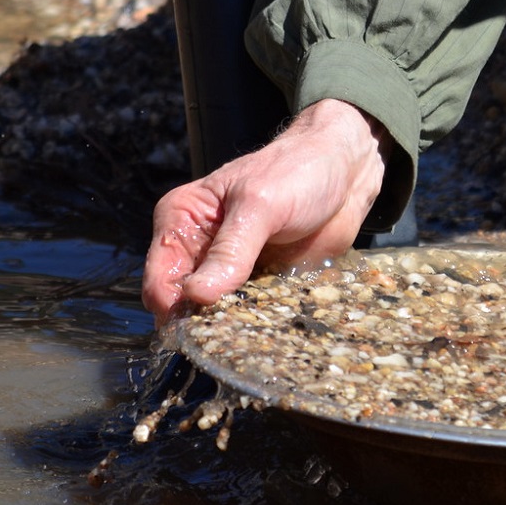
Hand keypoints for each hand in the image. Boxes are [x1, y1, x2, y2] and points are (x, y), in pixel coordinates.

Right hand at [142, 99, 387, 326]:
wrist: (345, 172)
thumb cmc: (298, 172)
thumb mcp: (260, 205)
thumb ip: (231, 250)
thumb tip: (198, 295)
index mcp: (183, 220)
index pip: (160, 276)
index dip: (173, 305)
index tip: (198, 323)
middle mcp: (200, 249)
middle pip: (185, 304)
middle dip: (203, 322)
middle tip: (229, 332)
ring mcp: (232, 269)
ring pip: (219, 315)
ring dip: (234, 326)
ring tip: (255, 329)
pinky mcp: (263, 283)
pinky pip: (254, 314)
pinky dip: (261, 323)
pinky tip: (275, 326)